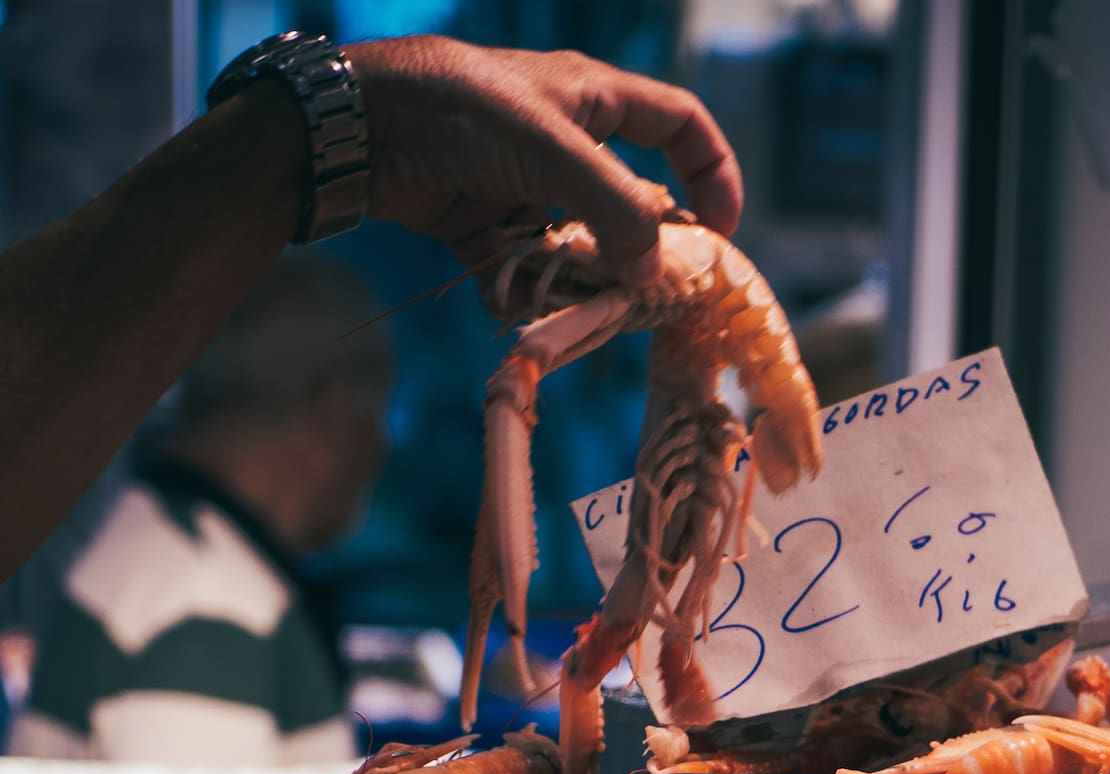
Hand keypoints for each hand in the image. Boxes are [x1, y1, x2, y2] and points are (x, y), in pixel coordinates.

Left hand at [345, 37, 742, 288]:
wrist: (356, 128)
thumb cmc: (459, 113)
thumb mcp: (554, 153)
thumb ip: (616, 210)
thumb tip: (655, 274)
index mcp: (591, 98)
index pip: (679, 124)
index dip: (711, 172)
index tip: (721, 233)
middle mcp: (562, 138)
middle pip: (629, 198)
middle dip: (640, 248)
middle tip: (651, 292)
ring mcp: (521, 181)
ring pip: (576, 242)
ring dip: (579, 281)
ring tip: (578, 309)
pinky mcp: (480, 218)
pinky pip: (517, 266)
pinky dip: (516, 290)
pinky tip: (507, 303)